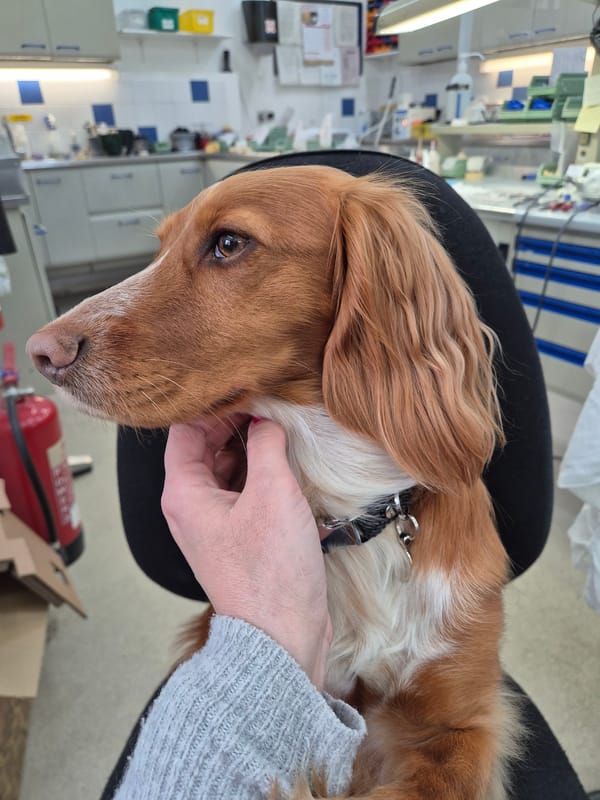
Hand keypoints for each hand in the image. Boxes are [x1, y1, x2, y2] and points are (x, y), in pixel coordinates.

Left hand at [161, 417, 332, 688]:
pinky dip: (263, 474)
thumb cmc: (269, 573)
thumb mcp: (273, 494)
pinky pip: (245, 492)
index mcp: (184, 493)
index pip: (184, 429)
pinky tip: (289, 463)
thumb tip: (268, 421)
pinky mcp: (240, 537)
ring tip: (284, 427)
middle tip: (272, 402)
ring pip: (229, 469)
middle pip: (206, 446)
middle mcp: (192, 506)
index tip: (247, 386)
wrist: (281, 638)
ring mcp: (215, 523)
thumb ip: (268, 445)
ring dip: (253, 448)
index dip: (213, 403)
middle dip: (237, 422)